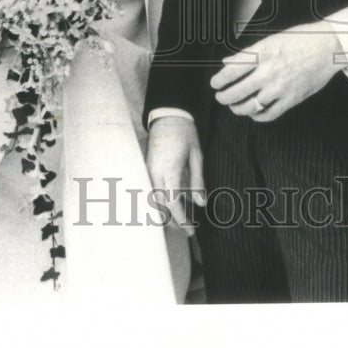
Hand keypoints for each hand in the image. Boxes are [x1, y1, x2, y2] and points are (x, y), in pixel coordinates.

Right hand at [146, 116, 205, 235]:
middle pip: (160, 206)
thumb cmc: (185, 134)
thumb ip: (198, 180)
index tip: (192, 230)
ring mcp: (147, 171)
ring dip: (165, 215)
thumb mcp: (197, 155)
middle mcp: (154, 172)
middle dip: (174, 222)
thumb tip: (201, 204)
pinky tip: (171, 209)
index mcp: (169, 169)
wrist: (167, 116)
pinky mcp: (146, 170)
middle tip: (189, 231)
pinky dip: (159, 204)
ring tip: (181, 223)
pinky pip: (150, 192)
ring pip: (152, 202)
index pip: (172, 202)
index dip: (181, 219)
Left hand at [210, 22, 344, 121]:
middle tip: (220, 97)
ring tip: (234, 106)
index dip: (219, 80)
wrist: (328, 46)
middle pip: (237, 91)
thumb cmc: (300, 39)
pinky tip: (254, 112)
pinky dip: (258, 116)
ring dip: (238, 108)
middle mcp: (269, 71)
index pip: (232, 70)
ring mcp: (281, 87)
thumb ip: (248, 53)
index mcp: (262, 53)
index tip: (215, 83)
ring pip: (251, 106)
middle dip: (224, 97)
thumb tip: (227, 61)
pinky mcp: (292, 99)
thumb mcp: (271, 39)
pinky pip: (269, 114)